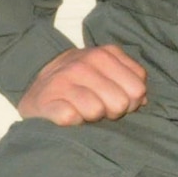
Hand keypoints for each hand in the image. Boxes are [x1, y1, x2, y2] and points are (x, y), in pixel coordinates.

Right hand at [19, 44, 147, 124]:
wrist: (34, 84)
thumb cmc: (78, 82)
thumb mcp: (104, 71)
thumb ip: (129, 79)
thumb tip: (143, 101)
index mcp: (104, 54)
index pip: (138, 88)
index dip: (131, 101)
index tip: (116, 100)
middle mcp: (83, 63)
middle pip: (121, 102)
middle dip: (113, 111)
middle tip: (100, 108)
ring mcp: (63, 81)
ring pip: (96, 110)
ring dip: (91, 118)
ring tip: (82, 111)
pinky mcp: (46, 101)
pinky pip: (71, 117)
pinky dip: (72, 122)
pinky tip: (68, 116)